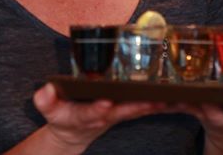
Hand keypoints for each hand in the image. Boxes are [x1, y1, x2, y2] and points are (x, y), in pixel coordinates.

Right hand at [33, 83, 163, 152]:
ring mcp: (120, 112)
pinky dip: (162, 101)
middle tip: (155, 99)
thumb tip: (44, 92)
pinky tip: (178, 94)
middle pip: (125, 112)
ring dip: (156, 104)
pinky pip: (147, 104)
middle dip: (139, 106)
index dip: (98, 110)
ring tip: (174, 95)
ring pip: (141, 108)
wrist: (74, 130)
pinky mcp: (129, 108)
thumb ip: (47, 101)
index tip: (105, 104)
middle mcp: (107, 114)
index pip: (93, 113)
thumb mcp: (50, 110)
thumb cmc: (62, 117)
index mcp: (87, 115)